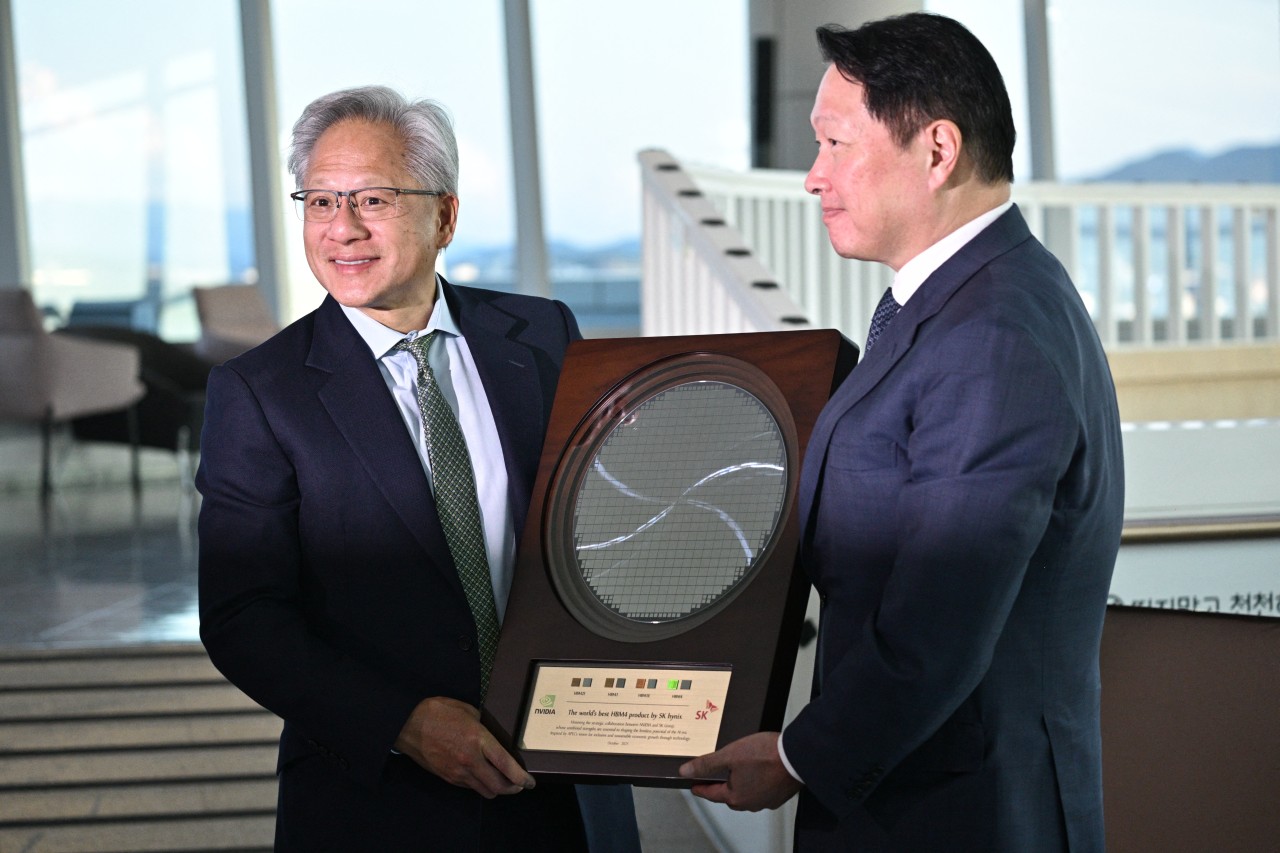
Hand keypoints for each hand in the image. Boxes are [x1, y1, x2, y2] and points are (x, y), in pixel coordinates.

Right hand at [394, 696, 534, 797]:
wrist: (407, 724)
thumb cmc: (437, 711)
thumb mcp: (467, 711)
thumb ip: (482, 725)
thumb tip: (491, 734)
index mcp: (478, 739)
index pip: (506, 765)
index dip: (521, 777)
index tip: (530, 782)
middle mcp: (470, 760)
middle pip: (498, 786)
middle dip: (513, 788)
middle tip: (519, 784)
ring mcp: (457, 772)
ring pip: (484, 791)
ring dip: (497, 789)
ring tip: (502, 782)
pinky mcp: (447, 777)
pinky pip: (469, 787)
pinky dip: (480, 785)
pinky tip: (482, 777)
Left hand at [679, 731, 800, 810]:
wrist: (797, 755)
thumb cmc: (765, 755)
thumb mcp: (729, 755)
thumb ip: (706, 764)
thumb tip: (685, 771)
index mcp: (736, 797)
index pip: (712, 794)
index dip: (700, 788)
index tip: (693, 786)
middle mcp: (751, 803)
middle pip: (729, 795)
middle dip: (721, 785)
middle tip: (714, 776)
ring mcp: (767, 800)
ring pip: (747, 792)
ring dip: (740, 782)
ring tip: (737, 769)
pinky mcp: (779, 794)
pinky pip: (761, 789)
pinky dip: (755, 781)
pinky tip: (757, 770)